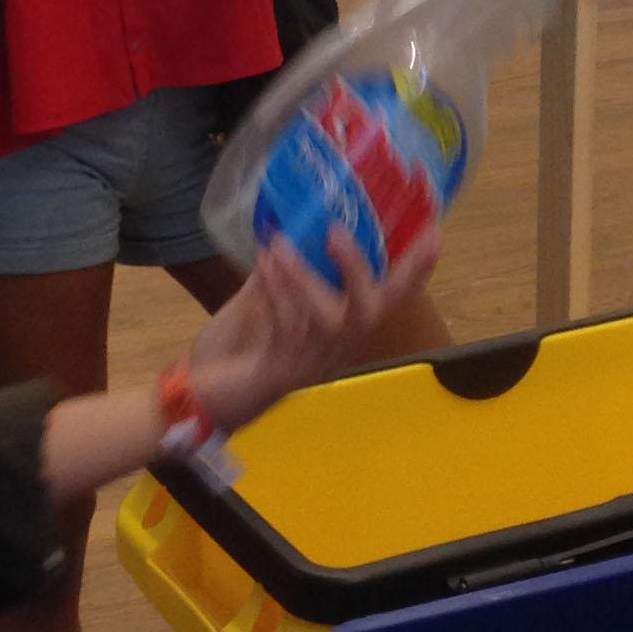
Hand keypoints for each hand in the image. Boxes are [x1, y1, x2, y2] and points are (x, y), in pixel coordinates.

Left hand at [184, 229, 439, 432]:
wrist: (199, 401)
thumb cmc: (234, 354)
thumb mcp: (261, 305)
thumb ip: (280, 276)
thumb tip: (289, 230)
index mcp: (338, 332)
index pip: (385, 298)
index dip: (413, 271)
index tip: (434, 234)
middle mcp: (334, 350)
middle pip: (369, 312)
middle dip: (359, 270)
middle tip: (336, 231)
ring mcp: (310, 364)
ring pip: (328, 318)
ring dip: (302, 276)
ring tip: (278, 244)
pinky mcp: (282, 371)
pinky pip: (289, 326)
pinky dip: (278, 291)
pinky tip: (265, 265)